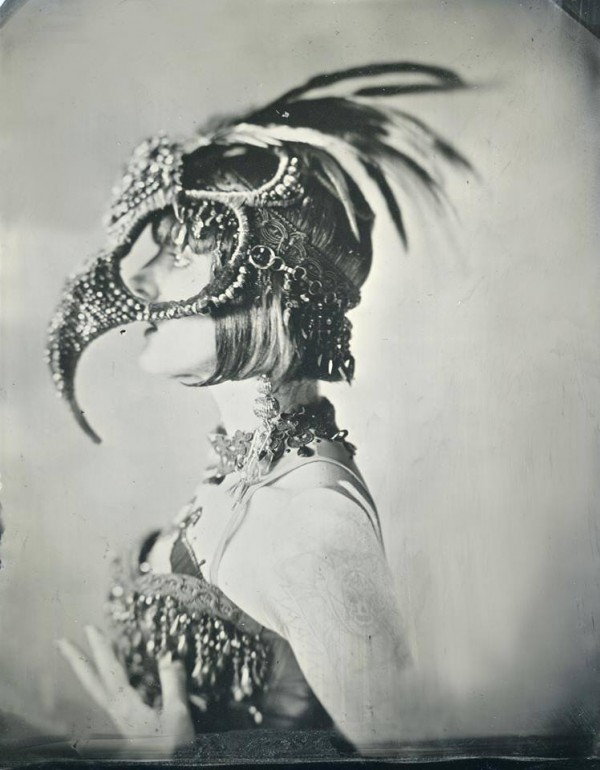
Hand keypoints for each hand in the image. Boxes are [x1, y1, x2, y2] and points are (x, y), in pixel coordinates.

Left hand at [57, 625, 194, 754]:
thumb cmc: (171, 749)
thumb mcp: (177, 714)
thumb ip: (172, 684)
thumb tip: (168, 657)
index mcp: (126, 706)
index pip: (109, 670)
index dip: (100, 647)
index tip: (90, 628)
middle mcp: (117, 710)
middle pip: (90, 681)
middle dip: (76, 660)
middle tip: (60, 643)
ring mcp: (119, 718)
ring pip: (97, 688)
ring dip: (88, 669)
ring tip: (82, 653)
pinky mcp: (127, 724)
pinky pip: (110, 695)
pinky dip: (106, 679)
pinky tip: (113, 676)